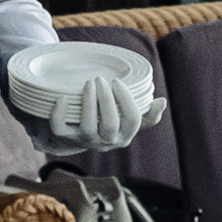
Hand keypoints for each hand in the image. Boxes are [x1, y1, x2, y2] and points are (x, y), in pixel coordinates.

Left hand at [12, 74, 166, 156]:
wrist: (81, 135)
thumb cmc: (111, 121)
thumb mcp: (130, 121)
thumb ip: (147, 114)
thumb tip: (161, 102)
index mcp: (125, 136)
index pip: (133, 120)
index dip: (127, 100)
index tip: (118, 82)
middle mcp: (107, 141)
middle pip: (109, 125)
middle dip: (106, 101)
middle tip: (101, 79)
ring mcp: (86, 141)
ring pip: (86, 128)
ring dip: (88, 104)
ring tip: (89, 83)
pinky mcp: (66, 138)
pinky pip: (60, 130)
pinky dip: (59, 114)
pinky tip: (63, 97)